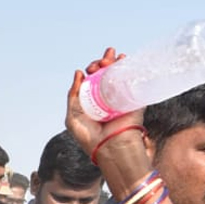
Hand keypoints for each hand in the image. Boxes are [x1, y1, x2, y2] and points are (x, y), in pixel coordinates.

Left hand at [66, 48, 147, 165]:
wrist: (108, 145)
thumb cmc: (88, 136)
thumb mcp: (72, 115)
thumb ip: (73, 95)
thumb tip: (79, 73)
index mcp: (91, 100)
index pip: (92, 79)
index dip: (91, 69)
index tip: (89, 69)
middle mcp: (106, 97)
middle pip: (105, 73)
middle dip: (102, 62)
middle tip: (101, 62)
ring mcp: (120, 96)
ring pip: (118, 73)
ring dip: (113, 62)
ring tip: (111, 58)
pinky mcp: (132, 98)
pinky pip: (131, 79)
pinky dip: (129, 67)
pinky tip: (124, 59)